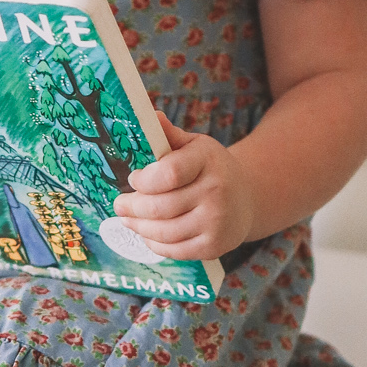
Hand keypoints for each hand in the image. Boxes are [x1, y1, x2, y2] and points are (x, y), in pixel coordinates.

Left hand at [114, 115, 255, 261]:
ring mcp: (216, 221)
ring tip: (128, 220)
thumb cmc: (211, 169)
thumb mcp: (196, 146)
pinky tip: (147, 236)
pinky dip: (155, 245)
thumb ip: (170, 135)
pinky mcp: (214, 246)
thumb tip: (149, 115)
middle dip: (132, 207)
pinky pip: (175, 250)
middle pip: (160, 207)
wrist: (247, 198)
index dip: (144, 179)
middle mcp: (215, 191)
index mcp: (207, 160)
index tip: (134, 179)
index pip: (169, 173)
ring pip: (164, 232)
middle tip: (120, 205)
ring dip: (139, 227)